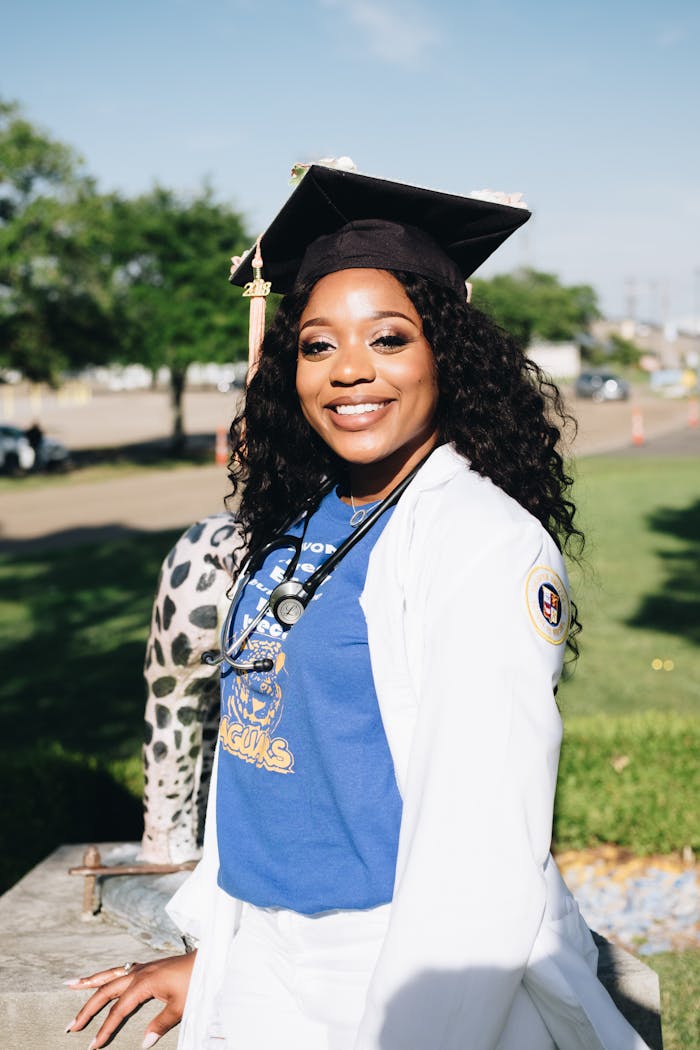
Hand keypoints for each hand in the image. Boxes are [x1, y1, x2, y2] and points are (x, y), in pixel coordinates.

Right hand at [64, 952, 195, 1048]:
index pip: (117, 1011)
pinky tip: (99, 978)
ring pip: (108, 975)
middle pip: (105, 992)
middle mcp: (137, 973)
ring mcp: (141, 968)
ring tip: (69, 984)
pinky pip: (119, 970)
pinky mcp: (146, 966)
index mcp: (143, 983)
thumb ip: (160, 1025)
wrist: (207, 959)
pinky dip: (105, 974)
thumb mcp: (181, 1006)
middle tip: (70, 1025)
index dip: (104, 1029)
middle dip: (86, 1009)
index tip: (93, 1046)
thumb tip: (144, 1044)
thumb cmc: (195, 981)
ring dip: (89, 982)